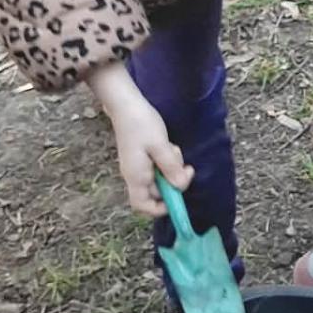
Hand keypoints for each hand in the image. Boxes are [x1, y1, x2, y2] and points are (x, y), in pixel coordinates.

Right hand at [86, 61, 191, 217]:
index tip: (179, 196)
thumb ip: (171, 168)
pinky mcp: (141, 157)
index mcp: (136, 177)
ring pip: (159, 178)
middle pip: (156, 192)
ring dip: (171, 168)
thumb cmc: (141, 124)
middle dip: (173, 182)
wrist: (126, 104)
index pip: (143, 206)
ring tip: (173, 150)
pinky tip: (168, 146)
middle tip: (185, 167)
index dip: (160, 208)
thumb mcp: (160, 146)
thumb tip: (180, 188)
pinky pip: (157, 166)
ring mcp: (137, 166)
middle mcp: (134, 175)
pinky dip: (167, 160)